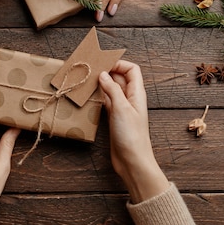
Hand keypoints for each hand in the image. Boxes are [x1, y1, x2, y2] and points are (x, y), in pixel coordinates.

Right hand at [98, 60, 168, 202]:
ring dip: (101, 84)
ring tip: (87, 81)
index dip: (119, 64)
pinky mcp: (114, 118)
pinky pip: (106, 101)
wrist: (132, 161)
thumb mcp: (121, 108)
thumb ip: (112, 89)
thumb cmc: (131, 136)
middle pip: (120, 78)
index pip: (131, 70)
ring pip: (111, 89)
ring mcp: (122, 108)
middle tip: (90, 70)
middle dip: (107, 72)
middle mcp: (130, 98)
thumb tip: (103, 74)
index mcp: (136, 93)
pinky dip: (98, 96)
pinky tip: (89, 96)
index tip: (103, 63)